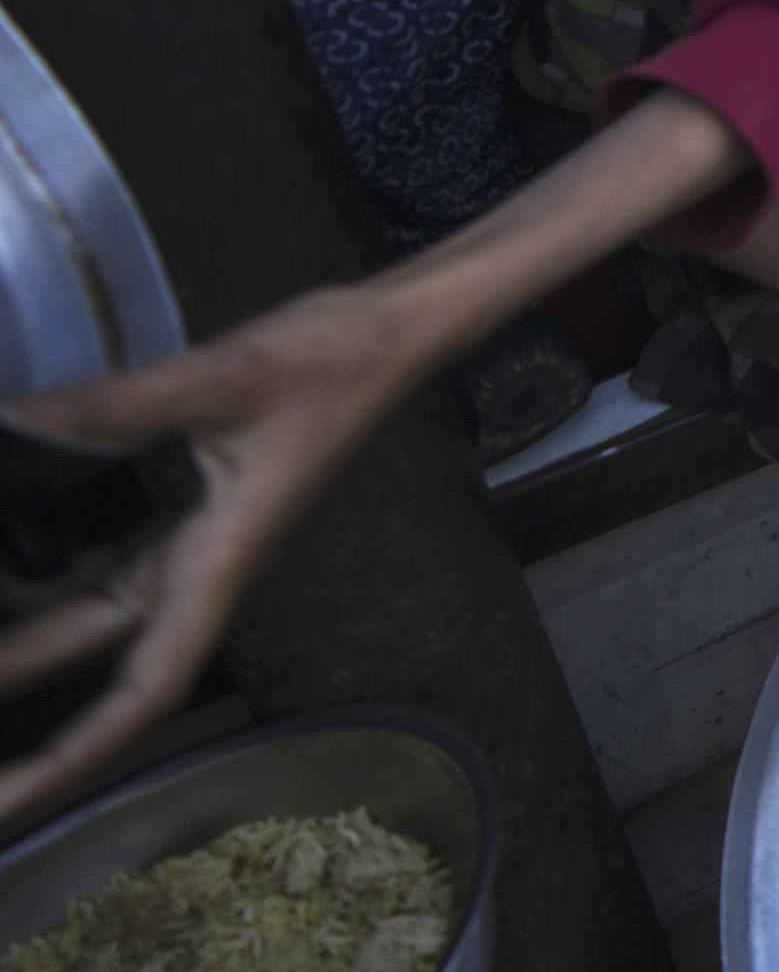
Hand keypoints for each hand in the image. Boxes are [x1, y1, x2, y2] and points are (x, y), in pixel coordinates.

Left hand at [0, 285, 435, 826]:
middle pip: (111, 671)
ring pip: (100, 620)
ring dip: (32, 653)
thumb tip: (12, 423)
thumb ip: (114, 405)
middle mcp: (203, 569)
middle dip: (37, 726)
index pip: (148, 686)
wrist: (385, 331)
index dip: (79, 753)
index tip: (12, 803)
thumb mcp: (224, 376)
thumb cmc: (331, 361)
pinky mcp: (189, 510)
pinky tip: (13, 575)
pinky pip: (109, 570)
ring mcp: (196, 543)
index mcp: (221, 560)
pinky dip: (52, 591)